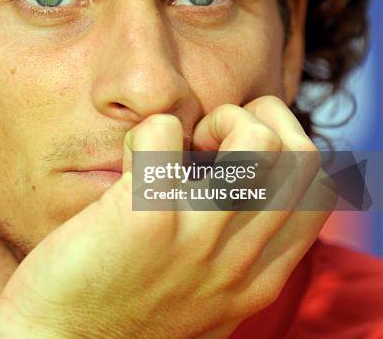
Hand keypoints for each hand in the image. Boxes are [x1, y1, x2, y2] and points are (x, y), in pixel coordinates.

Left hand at [0, 96, 331, 338]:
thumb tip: (238, 200)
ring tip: (177, 148)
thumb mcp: (200, 301)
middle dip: (260, 120)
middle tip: (206, 140)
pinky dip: (147, 132)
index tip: (234, 155)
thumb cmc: (119, 317)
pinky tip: (129, 160)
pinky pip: (163, 136)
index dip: (286, 149)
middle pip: (301, 155)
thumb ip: (232, 260)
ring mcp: (196, 239)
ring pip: (256, 140)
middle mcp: (238, 261)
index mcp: (256, 281)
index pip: (318, 193)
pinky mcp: (144, 218)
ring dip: (219, 119)